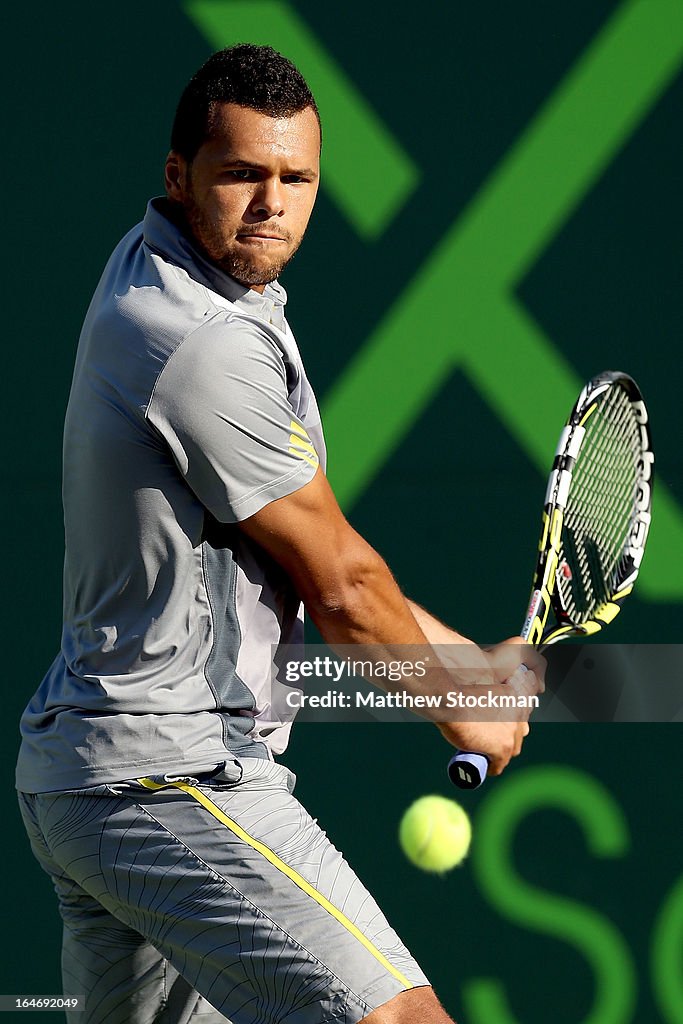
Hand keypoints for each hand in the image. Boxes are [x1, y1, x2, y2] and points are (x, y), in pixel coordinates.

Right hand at [437, 636, 545, 775]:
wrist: (450, 697)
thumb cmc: (457, 685)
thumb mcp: (477, 679)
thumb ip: (485, 685)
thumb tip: (474, 689)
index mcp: (516, 693)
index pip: (524, 708)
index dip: (511, 716)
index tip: (498, 719)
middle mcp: (519, 712)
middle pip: (519, 731)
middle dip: (508, 733)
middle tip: (489, 734)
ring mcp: (512, 731)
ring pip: (512, 748)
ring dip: (500, 750)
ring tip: (484, 749)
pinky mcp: (502, 748)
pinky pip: (500, 764)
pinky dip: (492, 766)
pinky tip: (484, 766)